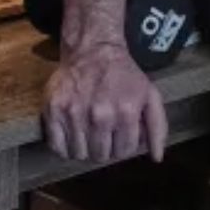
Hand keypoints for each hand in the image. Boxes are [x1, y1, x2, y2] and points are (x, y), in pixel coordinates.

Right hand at [42, 42, 168, 163]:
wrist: (94, 51)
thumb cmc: (124, 76)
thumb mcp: (150, 96)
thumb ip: (157, 128)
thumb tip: (157, 158)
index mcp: (127, 112)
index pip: (123, 152)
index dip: (123, 146)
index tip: (120, 135)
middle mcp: (100, 115)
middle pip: (100, 156)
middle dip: (105, 148)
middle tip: (104, 133)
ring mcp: (74, 114)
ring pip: (79, 155)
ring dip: (85, 148)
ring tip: (89, 131)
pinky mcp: (52, 111)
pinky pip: (57, 148)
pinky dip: (64, 147)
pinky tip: (73, 133)